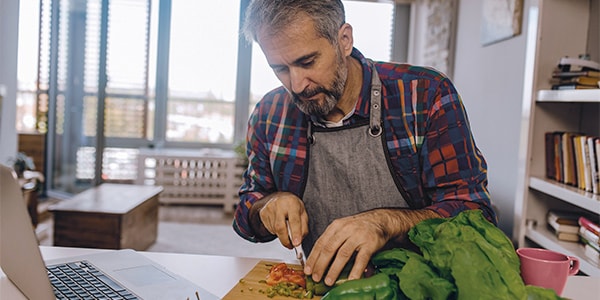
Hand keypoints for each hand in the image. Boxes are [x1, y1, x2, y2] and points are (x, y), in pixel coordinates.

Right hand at [257, 192, 308, 248]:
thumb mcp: (303, 213)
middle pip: (280, 227)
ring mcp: (269, 209)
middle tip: (291, 246)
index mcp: (292, 203)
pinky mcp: (263, 213)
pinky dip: (275, 231)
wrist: (280, 197)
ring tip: (286, 228)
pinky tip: (279, 224)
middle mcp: (279, 204)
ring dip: (282, 235)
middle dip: (286, 240)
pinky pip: (269, 229)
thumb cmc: (293, 206)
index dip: (295, 233)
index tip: (296, 244)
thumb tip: (299, 240)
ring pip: (275, 230)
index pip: (294, 220)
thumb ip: (303, 227)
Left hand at [304, 208, 439, 285]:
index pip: (321, 242)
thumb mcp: (343, 229)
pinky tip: (350, 280)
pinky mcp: (370, 243)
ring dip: (334, 269)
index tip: (308, 269)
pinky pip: (361, 259)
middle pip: (329, 249)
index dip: (313, 257)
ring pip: (343, 254)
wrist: (380, 220)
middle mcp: (345, 229)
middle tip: (315, 277)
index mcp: (336, 226)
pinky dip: (355, 271)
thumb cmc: (358, 227)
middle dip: (320, 265)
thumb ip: (332, 241)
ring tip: (328, 281)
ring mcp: (358, 236)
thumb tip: (319, 261)